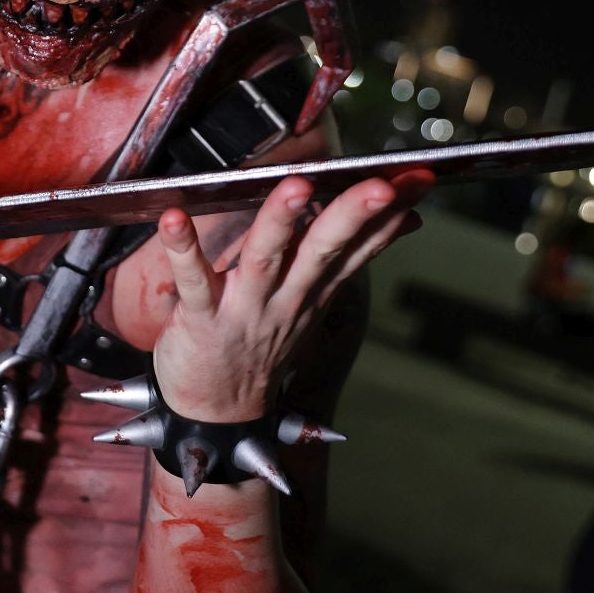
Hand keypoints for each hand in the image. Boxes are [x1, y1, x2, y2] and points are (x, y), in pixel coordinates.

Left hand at [152, 170, 431, 420]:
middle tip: (380, 184)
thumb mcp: (316, 300)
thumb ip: (351, 257)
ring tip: (297, 185)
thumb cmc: (261, 341)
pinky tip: (174, 218)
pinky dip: (183, 249)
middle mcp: (286, 296)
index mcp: (314, 288)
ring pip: (266, 257)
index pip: (359, 247)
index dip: (389, 216)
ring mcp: (244, 308)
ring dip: (282, 220)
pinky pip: (193, 280)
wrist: (215, 412)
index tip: (419, 180)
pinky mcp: (201, 318)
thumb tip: (406, 219)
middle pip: (324, 249)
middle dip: (352, 214)